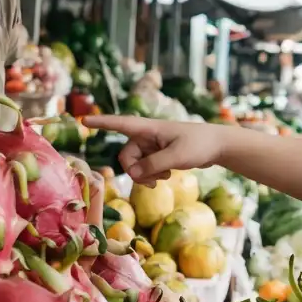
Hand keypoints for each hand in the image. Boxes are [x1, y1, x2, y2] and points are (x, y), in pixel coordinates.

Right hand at [84, 116, 227, 181]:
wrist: (218, 146)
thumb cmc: (199, 145)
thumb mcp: (176, 157)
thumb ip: (152, 165)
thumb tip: (133, 173)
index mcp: (149, 128)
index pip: (121, 124)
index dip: (102, 123)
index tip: (83, 121)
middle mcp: (147, 135)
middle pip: (126, 155)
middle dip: (136, 170)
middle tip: (153, 179)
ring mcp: (153, 146)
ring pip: (136, 164)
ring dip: (146, 174)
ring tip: (164, 176)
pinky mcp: (159, 155)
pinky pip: (145, 168)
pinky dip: (152, 175)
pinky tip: (165, 176)